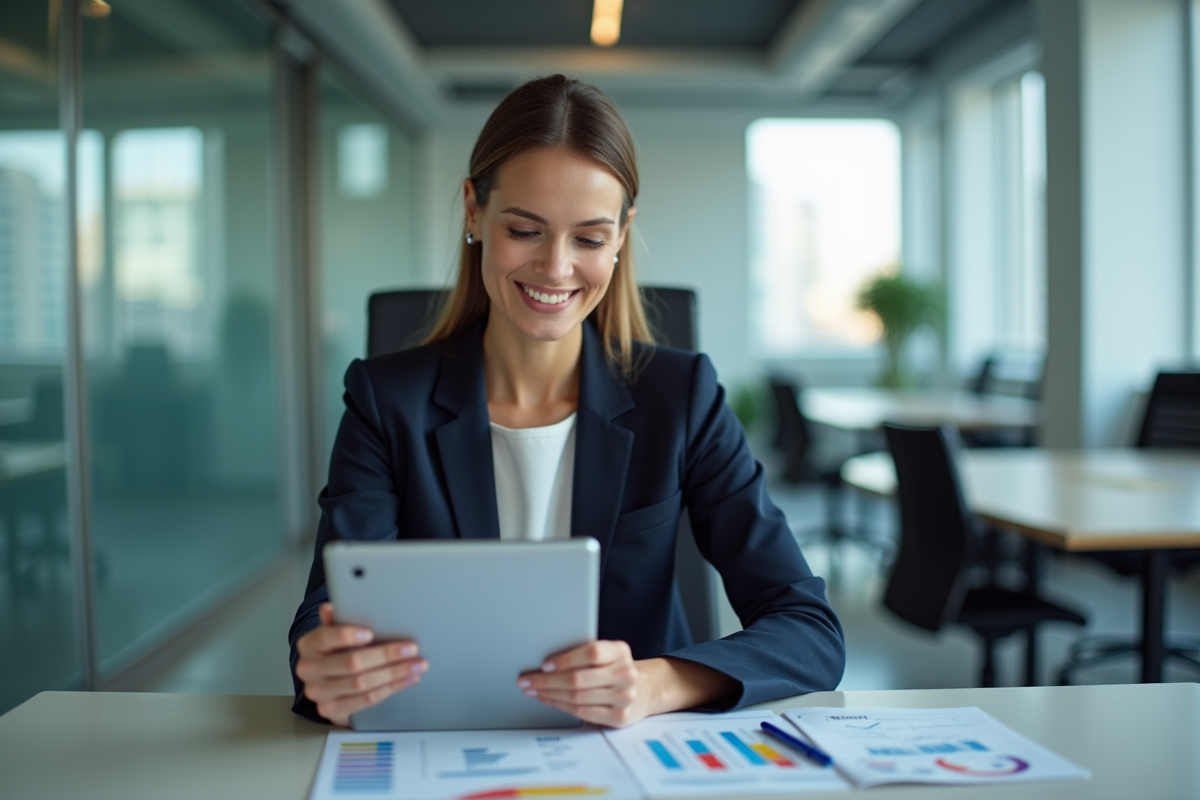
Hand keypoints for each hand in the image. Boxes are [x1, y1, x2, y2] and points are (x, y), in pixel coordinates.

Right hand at [294, 603, 427, 726]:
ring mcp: (318, 693)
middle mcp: (309, 670)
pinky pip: (366, 700)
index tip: (370, 633)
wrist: (327, 683)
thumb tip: (331, 608)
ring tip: (416, 665)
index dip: (347, 635)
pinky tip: (406, 680)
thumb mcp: (335, 633)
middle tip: (411, 649)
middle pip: (351, 663)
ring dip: (394, 673)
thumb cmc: (336, 651)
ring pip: (362, 683)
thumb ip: (337, 620)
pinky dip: (390, 689)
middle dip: (385, 655)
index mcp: (309, 645)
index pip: (325, 637)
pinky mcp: (331, 710)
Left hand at [517, 640, 644, 726]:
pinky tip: (549, 700)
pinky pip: (582, 712)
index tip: (544, 664)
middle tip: (527, 681)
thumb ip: (585, 654)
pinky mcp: (619, 716)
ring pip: (577, 698)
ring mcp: (624, 697)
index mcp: (620, 651)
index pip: (591, 653)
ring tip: (533, 691)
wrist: (645, 690)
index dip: (566, 659)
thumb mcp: (608, 654)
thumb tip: (546, 662)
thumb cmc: (616, 669)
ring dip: (550, 694)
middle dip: (547, 681)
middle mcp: (625, 674)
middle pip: (579, 679)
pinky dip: (561, 706)